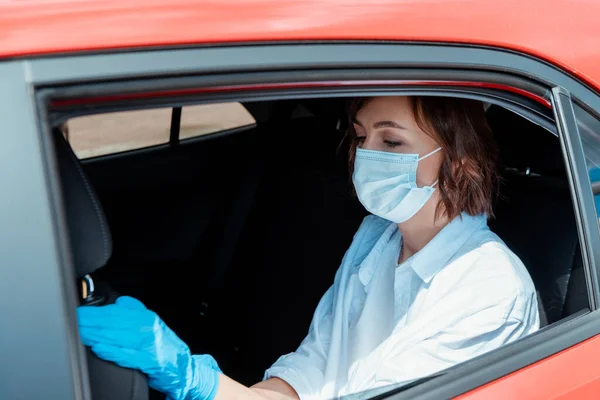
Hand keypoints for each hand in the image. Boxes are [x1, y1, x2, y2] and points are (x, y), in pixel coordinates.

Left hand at [77, 296, 220, 399]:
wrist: (183, 367)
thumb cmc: (165, 346)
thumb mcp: (152, 324)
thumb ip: (136, 312)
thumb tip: (119, 302)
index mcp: (147, 317)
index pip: (116, 312)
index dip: (95, 312)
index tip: (79, 312)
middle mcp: (149, 328)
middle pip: (114, 323)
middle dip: (91, 322)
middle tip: (73, 321)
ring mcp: (150, 345)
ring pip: (118, 337)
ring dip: (96, 334)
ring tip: (80, 333)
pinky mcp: (150, 361)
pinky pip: (127, 355)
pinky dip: (112, 351)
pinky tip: (99, 348)